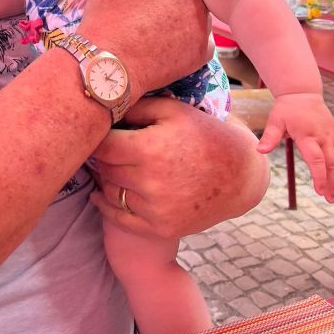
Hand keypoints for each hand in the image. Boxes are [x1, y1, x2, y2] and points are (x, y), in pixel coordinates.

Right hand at [80, 0, 210, 97]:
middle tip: (142, 6)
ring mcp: (203, 32)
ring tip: (148, 24)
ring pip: (192, 15)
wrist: (107, 65)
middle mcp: (200, 3)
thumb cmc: (108, 13)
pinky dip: (183, 41)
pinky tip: (160, 41)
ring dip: (177, 16)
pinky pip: (196, 41)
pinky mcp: (201, 56)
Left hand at [89, 98, 268, 238]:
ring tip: (106, 164)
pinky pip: (120, 218)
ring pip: (110, 192)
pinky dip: (106, 205)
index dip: (94, 137)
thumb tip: (104, 105)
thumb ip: (135, 107)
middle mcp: (150, 182)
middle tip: (99, 145)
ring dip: (104, 178)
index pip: (101, 146)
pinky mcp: (161, 228)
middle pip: (104, 168)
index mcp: (150, 150)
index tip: (93, 130)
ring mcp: (156, 209)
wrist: (240, 175)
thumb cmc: (204, 135)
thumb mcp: (172, 111)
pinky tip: (100, 194)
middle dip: (99, 156)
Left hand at [257, 93, 333, 202]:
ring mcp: (331, 135)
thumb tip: (259, 150)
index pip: (317, 160)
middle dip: (332, 183)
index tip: (321, 192)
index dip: (320, 177)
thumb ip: (270, 137)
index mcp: (307, 136)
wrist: (301, 93)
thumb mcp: (275, 121)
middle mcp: (323, 136)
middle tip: (330, 199)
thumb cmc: (286, 108)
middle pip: (331, 163)